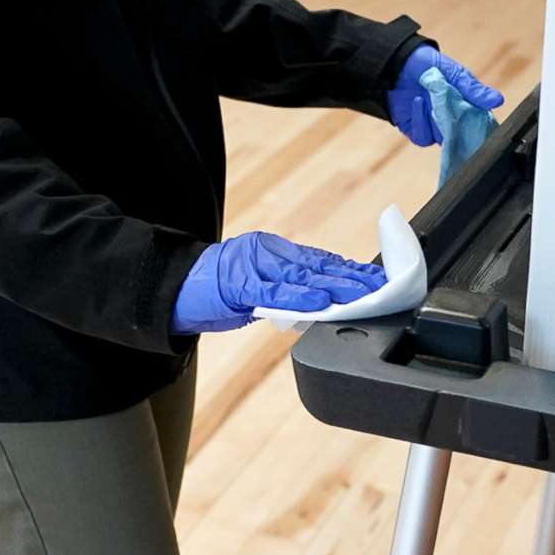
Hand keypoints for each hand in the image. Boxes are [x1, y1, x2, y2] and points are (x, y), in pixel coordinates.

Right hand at [171, 232, 384, 334]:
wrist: (172, 288)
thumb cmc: (214, 292)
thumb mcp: (255, 287)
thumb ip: (285, 291)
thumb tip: (320, 304)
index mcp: (272, 251)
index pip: (318, 259)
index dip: (349, 268)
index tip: (376, 278)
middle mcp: (267, 252)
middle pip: (318, 264)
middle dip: (352, 277)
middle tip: (382, 286)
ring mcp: (255, 266)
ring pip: (304, 275)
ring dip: (337, 286)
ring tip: (364, 294)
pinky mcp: (242, 283)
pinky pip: (278, 291)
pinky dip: (303, 296)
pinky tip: (323, 301)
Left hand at [388, 47, 503, 147]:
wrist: (398, 61)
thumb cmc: (430, 64)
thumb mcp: (456, 74)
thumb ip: (474, 90)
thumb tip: (498, 100)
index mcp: (465, 107)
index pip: (478, 126)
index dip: (481, 129)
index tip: (482, 127)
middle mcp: (450, 121)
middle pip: (461, 139)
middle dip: (461, 134)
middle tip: (458, 120)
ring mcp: (433, 127)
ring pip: (443, 140)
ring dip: (439, 124)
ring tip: (433, 101)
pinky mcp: (415, 129)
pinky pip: (422, 137)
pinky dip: (421, 122)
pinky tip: (419, 101)